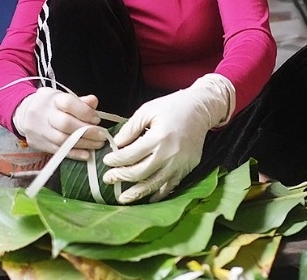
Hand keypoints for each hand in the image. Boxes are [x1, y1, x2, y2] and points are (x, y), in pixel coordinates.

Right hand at [12, 87, 106, 160]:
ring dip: (83, 144)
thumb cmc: (50, 105)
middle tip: (101, 135)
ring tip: (97, 144)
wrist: (23, 113)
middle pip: (65, 124)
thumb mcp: (63, 97)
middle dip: (87, 131)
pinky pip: (58, 151)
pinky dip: (74, 154)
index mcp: (51, 99)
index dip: (85, 112)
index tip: (97, 119)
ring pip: (62, 140)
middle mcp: (43, 114)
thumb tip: (94, 102)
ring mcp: (39, 130)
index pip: (68, 104)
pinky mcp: (38, 143)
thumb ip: (79, 101)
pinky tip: (86, 154)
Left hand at [102, 73, 234, 202]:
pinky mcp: (187, 169)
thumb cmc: (172, 107)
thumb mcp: (148, 110)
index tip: (107, 160)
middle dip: (121, 177)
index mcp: (159, 137)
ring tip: (122, 198)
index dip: (116, 160)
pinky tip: (146, 198)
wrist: (200, 110)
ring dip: (136, 193)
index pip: (131, 155)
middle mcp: (169, 154)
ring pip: (154, 184)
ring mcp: (179, 164)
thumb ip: (131, 128)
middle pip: (140, 173)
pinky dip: (158, 194)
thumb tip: (116, 144)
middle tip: (109, 178)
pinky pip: (170, 187)